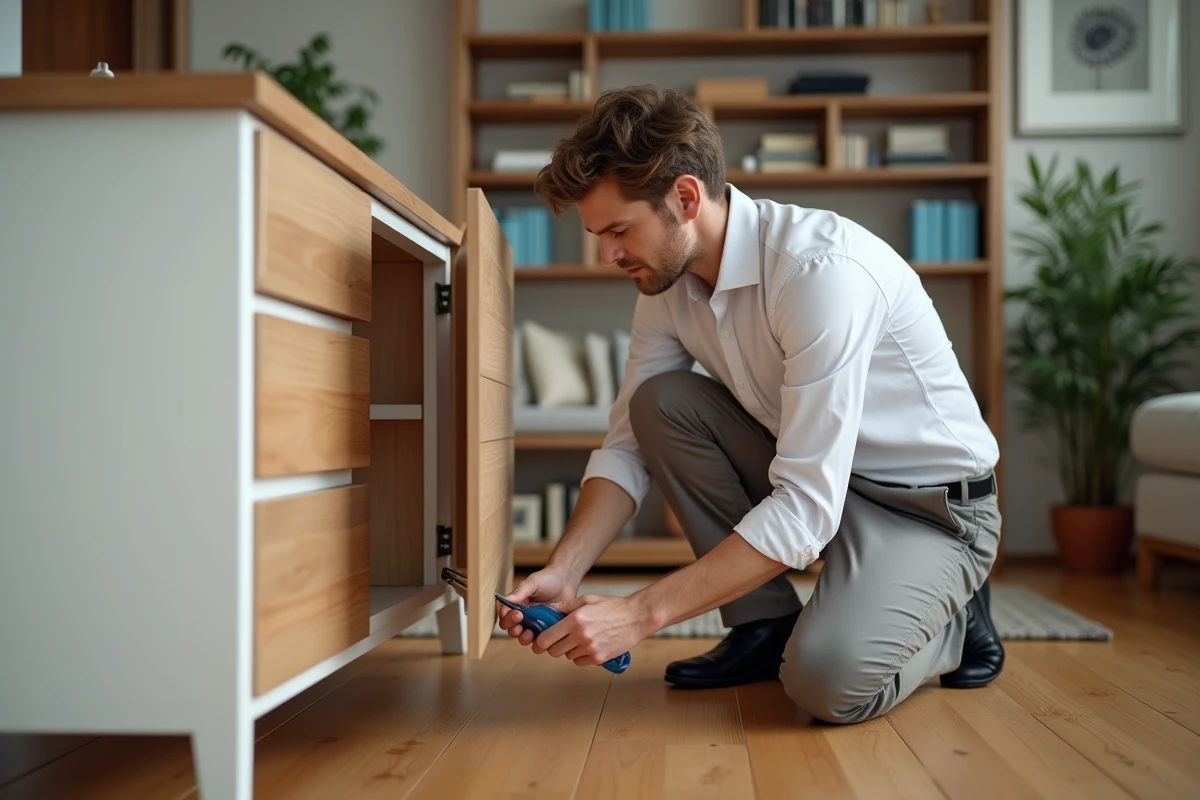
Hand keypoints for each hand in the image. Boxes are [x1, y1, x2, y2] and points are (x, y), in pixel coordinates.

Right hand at [497, 569, 575, 647]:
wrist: (566, 582)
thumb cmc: (548, 579)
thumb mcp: (533, 583)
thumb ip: (519, 592)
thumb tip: (505, 600)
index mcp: (516, 604)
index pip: (505, 615)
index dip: (507, 618)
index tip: (517, 614)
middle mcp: (523, 616)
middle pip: (511, 628)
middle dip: (513, 629)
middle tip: (521, 626)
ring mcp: (534, 624)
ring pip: (523, 637)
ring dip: (523, 637)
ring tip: (529, 633)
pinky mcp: (545, 630)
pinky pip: (539, 640)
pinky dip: (539, 641)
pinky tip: (543, 637)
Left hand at [534, 594, 649, 666]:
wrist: (636, 618)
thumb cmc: (613, 607)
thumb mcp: (586, 600)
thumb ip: (564, 607)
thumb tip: (546, 611)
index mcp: (575, 620)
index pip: (546, 638)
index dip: (541, 641)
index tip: (542, 640)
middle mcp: (581, 636)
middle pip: (554, 651)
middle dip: (554, 646)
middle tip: (561, 639)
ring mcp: (590, 649)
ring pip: (568, 656)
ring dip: (569, 650)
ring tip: (580, 639)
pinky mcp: (599, 658)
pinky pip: (580, 662)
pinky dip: (581, 656)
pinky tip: (589, 646)